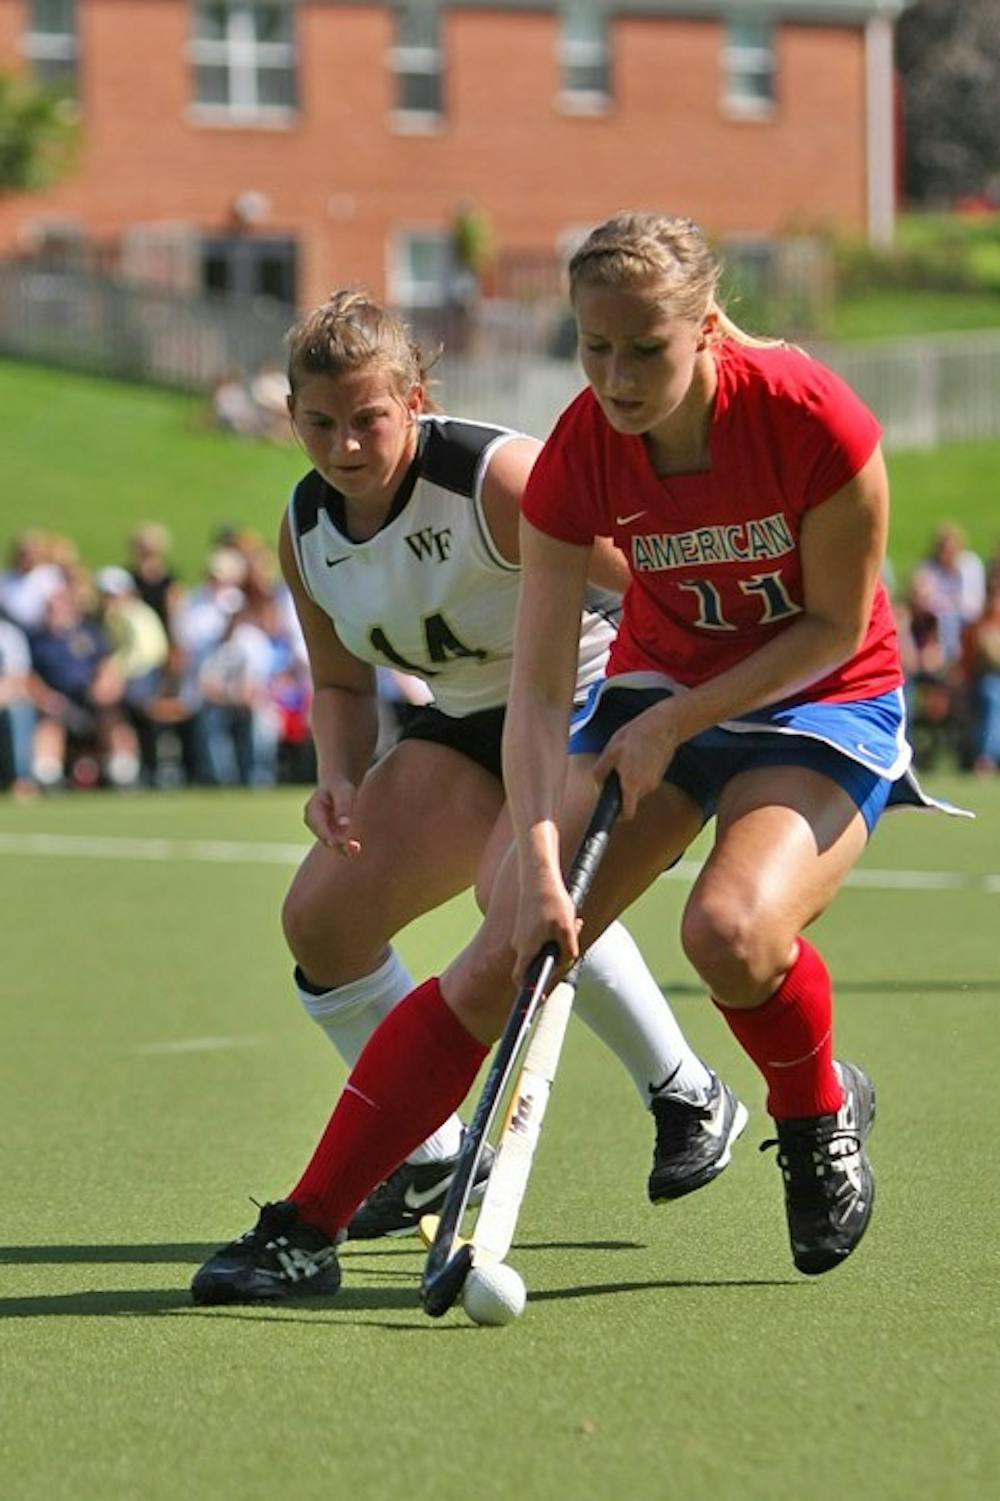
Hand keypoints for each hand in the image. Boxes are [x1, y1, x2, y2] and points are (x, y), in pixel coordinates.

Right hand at [304, 780, 360, 855]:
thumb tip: (344, 825)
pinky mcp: (329, 833)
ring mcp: (320, 828)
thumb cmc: (340, 788)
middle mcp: (313, 821)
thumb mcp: (343, 793)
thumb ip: (343, 807)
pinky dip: (344, 845)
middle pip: (323, 835)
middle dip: (336, 844)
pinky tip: (355, 849)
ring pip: (330, 841)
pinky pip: (336, 841)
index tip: (335, 843)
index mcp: (312, 809)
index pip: (318, 824)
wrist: (337, 787)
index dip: (326, 835)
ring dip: (341, 847)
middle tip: (350, 851)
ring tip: (354, 851)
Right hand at [512, 866, 580, 983]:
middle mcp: (519, 943)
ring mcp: (521, 933)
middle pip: (537, 962)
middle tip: (570, 947)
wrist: (539, 875)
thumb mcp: (567, 930)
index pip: (521, 978)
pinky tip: (569, 918)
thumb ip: (568, 952)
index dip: (531, 990)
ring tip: (573, 925)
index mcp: (526, 949)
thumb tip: (567, 963)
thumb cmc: (552, 903)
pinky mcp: (526, 922)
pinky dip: (555, 931)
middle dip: (556, 959)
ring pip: (542, 946)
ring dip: (558, 942)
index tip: (541, 998)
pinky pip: (541, 935)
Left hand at [593, 698, 682, 818]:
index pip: (627, 813)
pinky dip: (638, 773)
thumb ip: (600, 772)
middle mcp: (647, 787)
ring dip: (630, 780)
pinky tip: (637, 756)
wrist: (664, 725)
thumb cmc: (636, 736)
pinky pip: (645, 780)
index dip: (618, 816)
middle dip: (621, 790)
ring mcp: (656, 781)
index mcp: (633, 784)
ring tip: (627, 759)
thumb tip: (596, 785)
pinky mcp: (660, 774)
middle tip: (615, 771)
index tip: (612, 811)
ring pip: (637, 789)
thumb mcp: (611, 751)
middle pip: (631, 799)